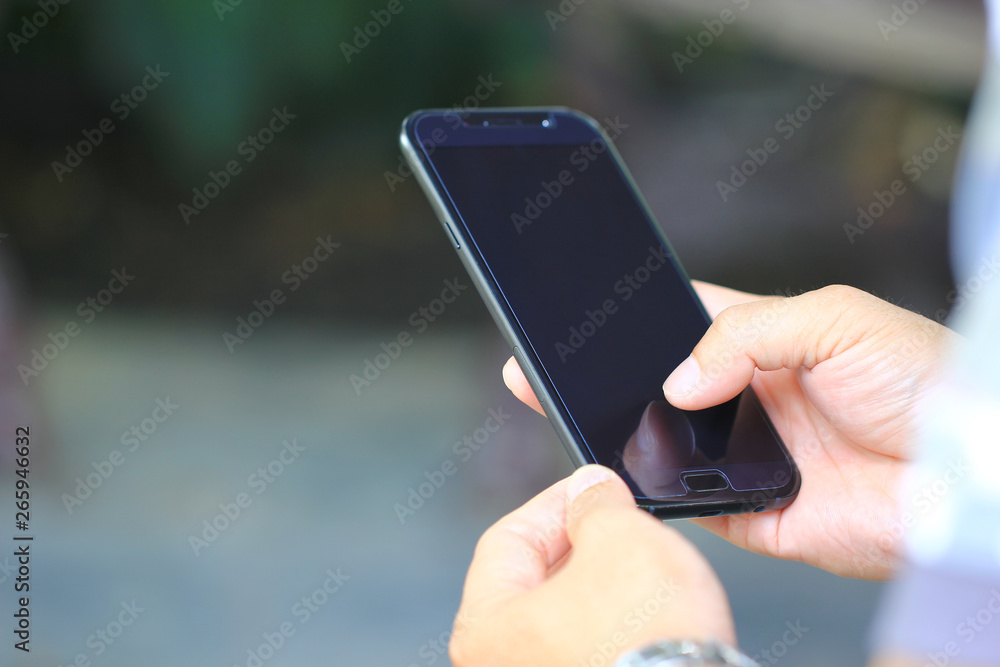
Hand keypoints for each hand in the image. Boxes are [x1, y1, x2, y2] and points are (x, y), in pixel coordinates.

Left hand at [449, 465, 734, 666]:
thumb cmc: (644, 646)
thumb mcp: (621, 537)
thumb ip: (596, 503)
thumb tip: (590, 490)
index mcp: (483, 630)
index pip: (508, 542)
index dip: (554, 505)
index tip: (588, 491)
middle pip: (532, 584)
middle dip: (578, 547)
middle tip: (618, 524)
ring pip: (564, 621)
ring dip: (599, 588)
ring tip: (641, 569)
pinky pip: (590, 651)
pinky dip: (613, 629)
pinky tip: (648, 617)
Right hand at [503, 283, 956, 579]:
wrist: (963, 473)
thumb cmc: (922, 381)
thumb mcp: (835, 320)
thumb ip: (747, 333)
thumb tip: (678, 383)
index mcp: (767, 341)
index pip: (686, 322)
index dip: (640, 318)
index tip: (594, 314)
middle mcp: (750, 398)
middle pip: (662, 385)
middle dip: (615, 378)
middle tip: (561, 368)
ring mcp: (747, 455)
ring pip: (667, 444)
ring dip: (629, 434)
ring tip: (581, 412)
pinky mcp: (752, 512)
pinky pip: (689, 503)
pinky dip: (658, 493)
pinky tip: (628, 471)